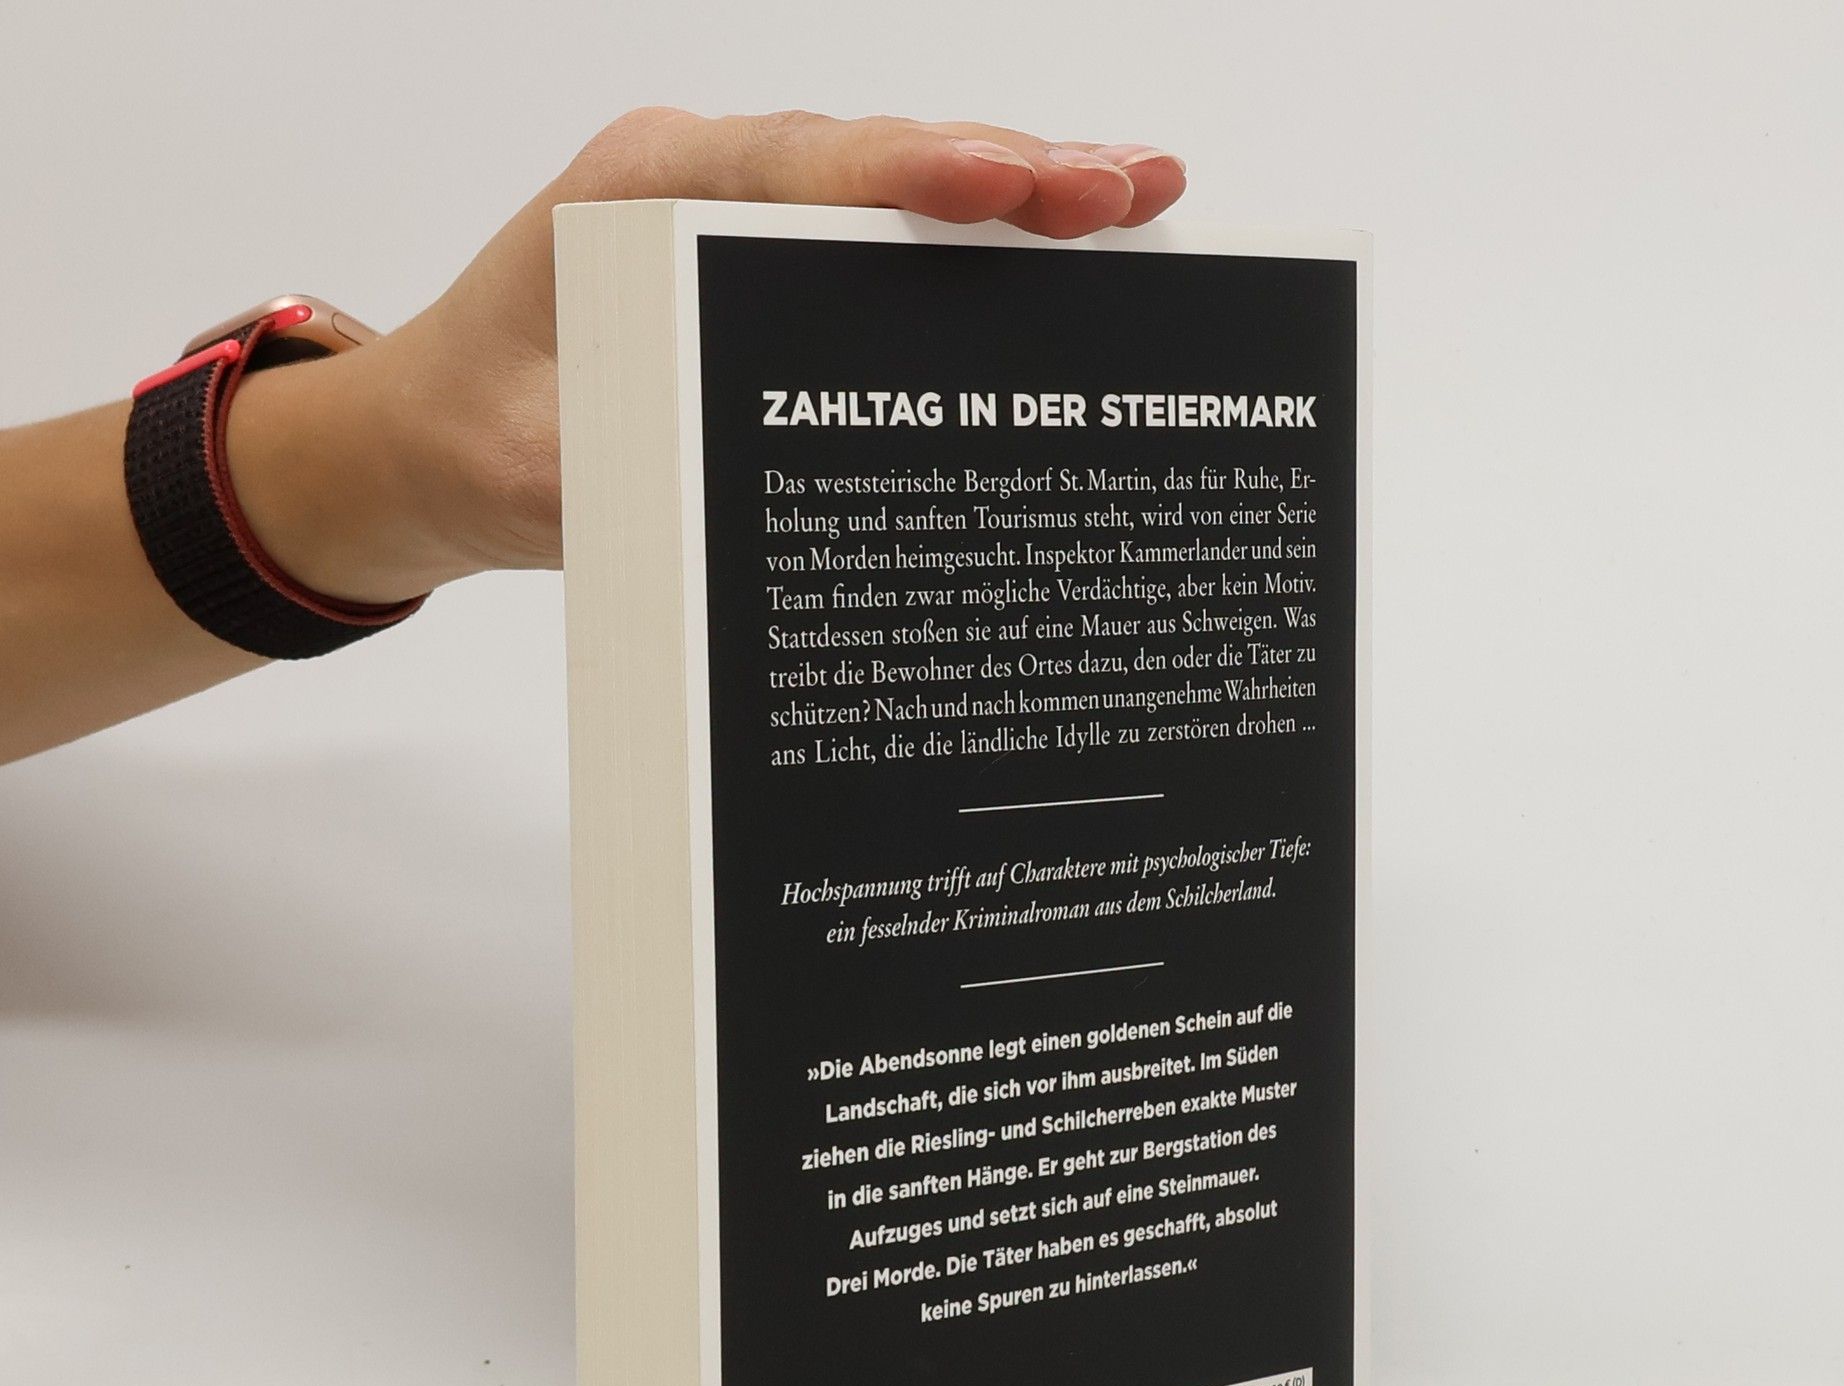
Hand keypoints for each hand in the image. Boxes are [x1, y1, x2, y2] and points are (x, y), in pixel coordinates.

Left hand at [226, 110, 1186, 605]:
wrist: (425, 440)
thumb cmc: (469, 437)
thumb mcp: (539, 477)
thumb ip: (636, 472)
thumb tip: (749, 486)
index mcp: (632, 200)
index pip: (790, 164)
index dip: (907, 172)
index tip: (1005, 184)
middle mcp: (694, 184)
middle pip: (869, 158)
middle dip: (1007, 172)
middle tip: (1128, 191)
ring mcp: (733, 216)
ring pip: (889, 187)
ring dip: (1012, 196)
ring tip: (1137, 199)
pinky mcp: (758, 261)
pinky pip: (876, 234)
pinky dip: (970, 240)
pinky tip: (1062, 244)